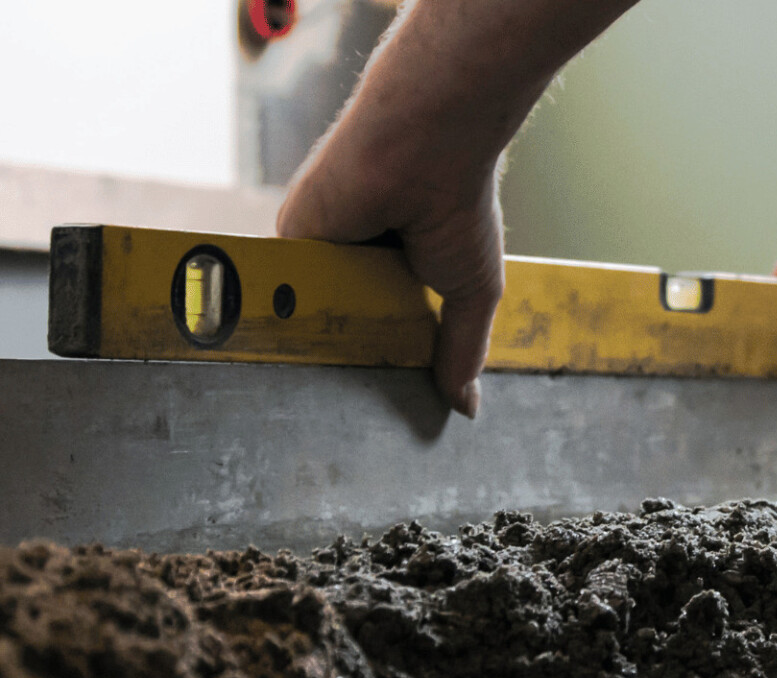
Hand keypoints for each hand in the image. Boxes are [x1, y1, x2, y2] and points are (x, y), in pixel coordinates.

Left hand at [278, 134, 503, 418]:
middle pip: (345, 326)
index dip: (386, 358)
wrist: (425, 152)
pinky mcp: (291, 238)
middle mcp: (356, 258)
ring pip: (313, 314)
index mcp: (397, 268)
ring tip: (328, 382)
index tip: (387, 403)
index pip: (383, 326)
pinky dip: (296, 318)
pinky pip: (285, 292)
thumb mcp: (473, 292)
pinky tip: (302, 349)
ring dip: (327, 341)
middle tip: (355, 407)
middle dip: (354, 360)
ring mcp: (321, 250)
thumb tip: (468, 407)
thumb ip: (463, 349)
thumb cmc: (460, 209)